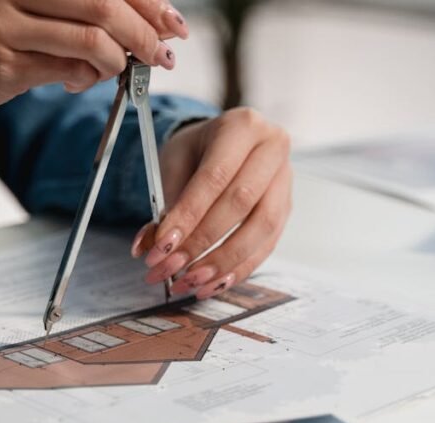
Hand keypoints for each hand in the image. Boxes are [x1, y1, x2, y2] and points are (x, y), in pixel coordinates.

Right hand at [0, 0, 188, 122]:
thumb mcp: (6, 0)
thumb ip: (63, 6)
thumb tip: (131, 21)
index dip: (147, 0)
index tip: (172, 22)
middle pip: (104, 2)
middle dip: (146, 33)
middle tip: (164, 55)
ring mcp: (3, 23)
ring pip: (92, 39)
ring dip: (121, 61)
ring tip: (121, 72)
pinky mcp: (0, 65)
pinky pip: (67, 71)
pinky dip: (88, 79)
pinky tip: (81, 82)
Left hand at [132, 109, 292, 299]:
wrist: (222, 143)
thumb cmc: (197, 150)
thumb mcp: (174, 163)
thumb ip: (165, 204)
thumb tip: (149, 248)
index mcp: (242, 127)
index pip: (215, 176)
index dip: (189, 215)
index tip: (163, 245)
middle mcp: (271, 149)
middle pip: (241, 203)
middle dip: (202, 242)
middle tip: (171, 267)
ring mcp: (285, 180)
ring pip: (261, 228)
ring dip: (223, 262)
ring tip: (190, 281)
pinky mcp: (286, 208)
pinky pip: (267, 244)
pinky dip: (238, 268)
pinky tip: (212, 283)